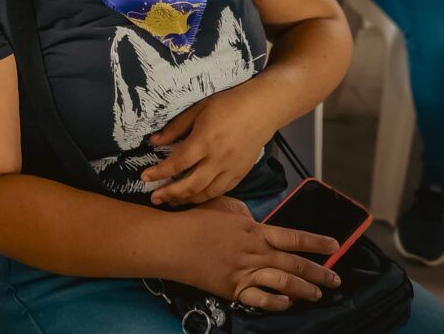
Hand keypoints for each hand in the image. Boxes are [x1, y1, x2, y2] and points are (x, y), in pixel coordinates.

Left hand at [141, 86, 271, 204]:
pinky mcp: (241, 173)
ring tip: (170, 201)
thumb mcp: (197, 109)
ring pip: (207, 192)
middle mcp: (218, 159)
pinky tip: (194, 196)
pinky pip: (221, 191)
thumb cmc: (227, 104)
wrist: (262, 109)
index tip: (144, 178)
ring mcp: (231, 169)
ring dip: (186, 199)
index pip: (178, 163)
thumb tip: (154, 142)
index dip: (159, 173)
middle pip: (191, 184)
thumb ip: (175, 128)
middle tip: (154, 198)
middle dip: (170, 193)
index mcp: (205, 141)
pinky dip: (206, 197)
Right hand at [185, 197, 340, 310]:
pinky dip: (278, 303)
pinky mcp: (233, 289)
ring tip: (318, 294)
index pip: (293, 237)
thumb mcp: (222, 206)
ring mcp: (245, 273)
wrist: (173, 242)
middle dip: (320, 273)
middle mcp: (255, 253)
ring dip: (305, 290)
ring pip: (285, 284)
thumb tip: (255, 221)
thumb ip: (244, 214)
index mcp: (254, 230)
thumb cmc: (194, 220)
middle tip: (335, 279)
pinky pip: (262, 300)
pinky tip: (287, 303)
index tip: (335, 246)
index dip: (316, 243)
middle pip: (295, 265)